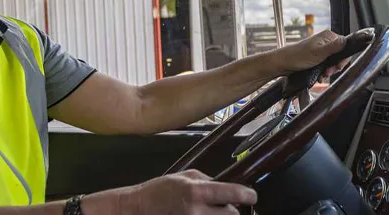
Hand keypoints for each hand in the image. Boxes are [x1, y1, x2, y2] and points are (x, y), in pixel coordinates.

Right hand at [112, 170, 256, 213]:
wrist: (136, 210)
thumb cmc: (159, 191)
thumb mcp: (183, 177)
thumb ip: (207, 181)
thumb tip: (225, 187)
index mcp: (196, 191)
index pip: (232, 193)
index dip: (247, 195)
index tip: (252, 196)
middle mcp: (196, 211)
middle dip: (232, 211)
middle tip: (227, 207)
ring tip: (211, 212)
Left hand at [270, 29, 350, 78]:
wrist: (283, 64)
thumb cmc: (298, 57)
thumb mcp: (319, 52)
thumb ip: (335, 46)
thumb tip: (347, 41)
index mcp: (328, 36)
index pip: (345, 46)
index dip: (343, 59)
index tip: (338, 67)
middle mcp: (326, 41)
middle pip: (340, 55)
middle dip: (335, 66)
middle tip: (328, 72)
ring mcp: (321, 49)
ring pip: (333, 62)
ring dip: (329, 71)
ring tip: (322, 75)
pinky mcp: (317, 57)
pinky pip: (326, 65)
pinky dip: (324, 72)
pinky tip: (319, 76)